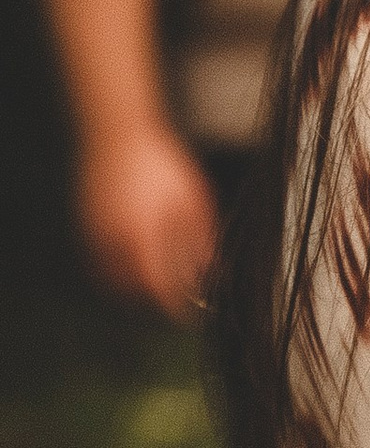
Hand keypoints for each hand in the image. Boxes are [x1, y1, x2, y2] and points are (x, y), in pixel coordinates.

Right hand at [75, 122, 220, 318]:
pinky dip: (112, 278)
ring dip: (131, 294)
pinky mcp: (82, 229)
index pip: (156, 288)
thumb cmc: (158, 161)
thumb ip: (199, 236)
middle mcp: (111, 243)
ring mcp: (92, 237)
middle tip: (175, 304)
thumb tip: (209, 268)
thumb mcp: (190, 197)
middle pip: (130, 294)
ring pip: (108, 284)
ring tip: (155, 290)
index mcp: (141, 236)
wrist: (114, 132)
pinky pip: (94, 267)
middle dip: (153, 304)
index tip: (189, 315)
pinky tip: (131, 270)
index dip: (172, 308)